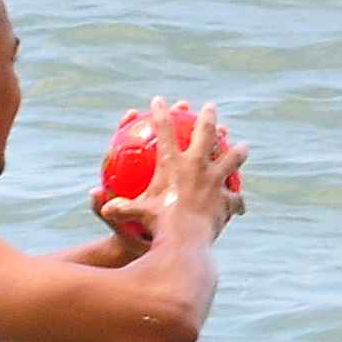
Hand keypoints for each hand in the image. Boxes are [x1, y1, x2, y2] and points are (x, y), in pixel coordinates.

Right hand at [99, 100, 244, 242]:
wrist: (184, 241)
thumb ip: (117, 207)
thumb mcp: (133, 214)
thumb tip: (97, 200)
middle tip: (209, 107)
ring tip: (243, 146)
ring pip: (231, 159)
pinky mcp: (227, 200)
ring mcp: (215, 181)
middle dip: (207, 117)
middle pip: (205, 134)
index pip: (163, 131)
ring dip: (237, 151)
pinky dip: (237, 201)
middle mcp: (197, 166)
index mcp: (172, 164)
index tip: (159, 100)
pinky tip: (240, 205)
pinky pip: (235, 198)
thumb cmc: (155, 225)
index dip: (160, 113)